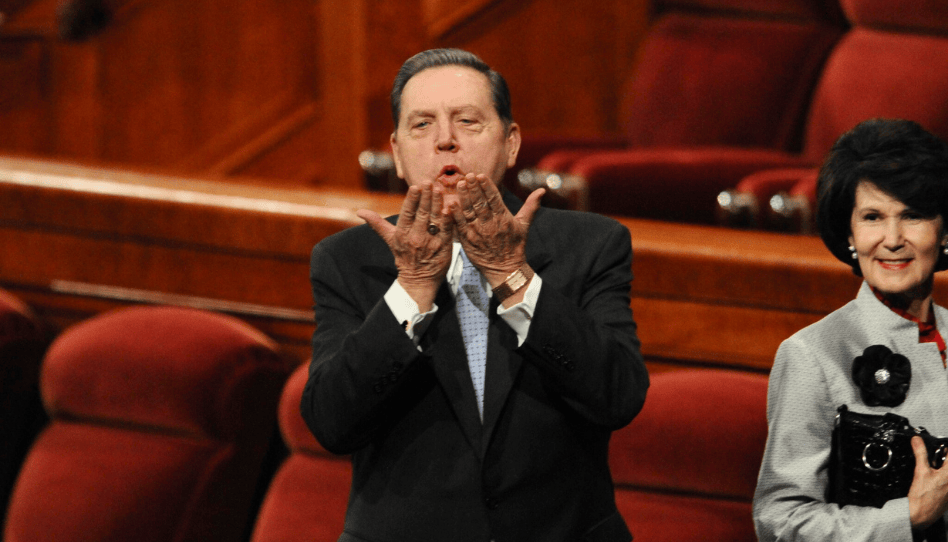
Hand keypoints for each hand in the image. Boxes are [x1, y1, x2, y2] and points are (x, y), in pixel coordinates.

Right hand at [357, 181, 453, 310]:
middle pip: (422, 213)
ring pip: (434, 219)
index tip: (415, 186)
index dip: (411, 199)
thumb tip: (359, 212)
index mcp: (403, 233)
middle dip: (426, 197)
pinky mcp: (444, 247)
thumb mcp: (389, 239)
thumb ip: (377, 223)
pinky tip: (450, 208)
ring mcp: (431, 242)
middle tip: (429, 182)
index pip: (407, 213)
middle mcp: (416, 237)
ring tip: (439, 190)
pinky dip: (448, 220)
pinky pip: (447, 231)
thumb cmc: (404, 256)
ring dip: (437, 204)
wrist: (418, 280)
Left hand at [448, 173, 544, 286]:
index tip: (480, 175)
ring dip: (464, 197)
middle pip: (480, 202)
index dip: (486, 186)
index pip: (494, 198)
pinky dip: (455, 214)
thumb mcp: (524, 225)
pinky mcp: (468, 240)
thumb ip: (531, 206)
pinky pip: (460, 225)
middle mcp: (490, 224)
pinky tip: (451, 203)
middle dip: (474, 188)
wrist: (505, 269)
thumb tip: (542, 190)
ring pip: (469, 211)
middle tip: (468, 176)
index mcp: (503, 218)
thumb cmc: (515, 245)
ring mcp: (478, 232)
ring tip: (460, 184)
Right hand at [908, 436, 947, 528]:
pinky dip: (941, 480)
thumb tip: (917, 441)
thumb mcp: (920, 470)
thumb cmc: (921, 496)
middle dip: (942, 461)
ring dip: (941, 471)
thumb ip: (920, 453)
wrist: (919, 513)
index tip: (940, 448)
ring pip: (946, 475)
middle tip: (934, 460)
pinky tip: (932, 483)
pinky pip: (946, 485)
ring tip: (932, 472)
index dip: (945, 450)